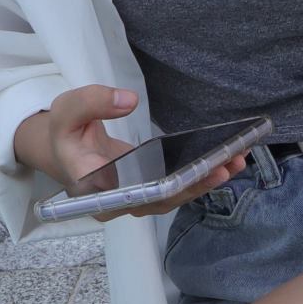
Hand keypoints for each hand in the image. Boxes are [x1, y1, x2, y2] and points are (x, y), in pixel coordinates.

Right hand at [20, 87, 249, 222]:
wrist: (66, 148)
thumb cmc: (66, 131)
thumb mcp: (68, 109)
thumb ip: (92, 101)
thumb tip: (128, 99)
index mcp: (92, 189)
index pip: (129, 195)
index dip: (160, 188)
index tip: (186, 176)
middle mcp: (116, 204)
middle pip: (159, 200)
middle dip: (194, 184)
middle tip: (223, 167)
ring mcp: (135, 201)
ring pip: (173, 197)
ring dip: (205, 181)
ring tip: (235, 161)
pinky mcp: (149, 192)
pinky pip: (176, 189)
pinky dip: (201, 176)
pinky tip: (227, 161)